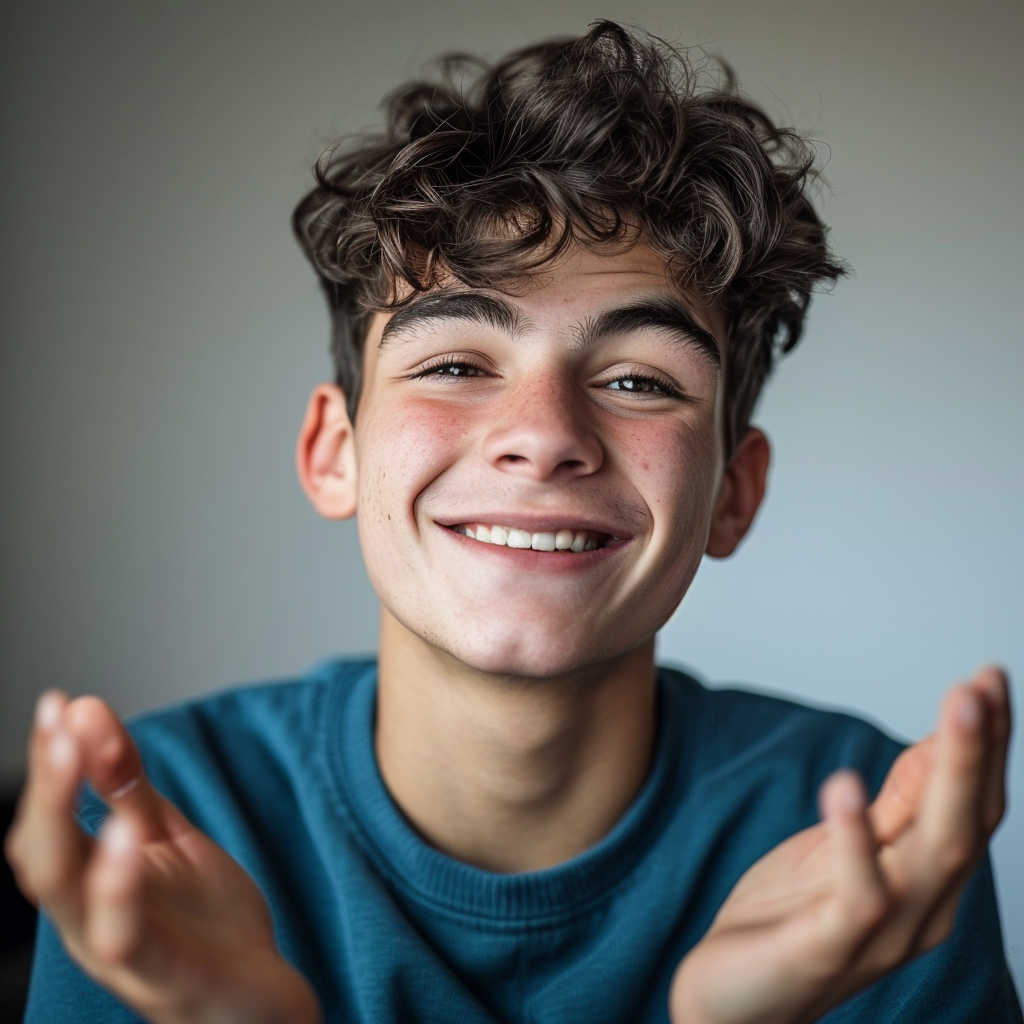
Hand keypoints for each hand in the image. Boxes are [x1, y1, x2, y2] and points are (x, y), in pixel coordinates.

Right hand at [4, 692, 321, 1023]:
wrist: (264, 997)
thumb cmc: (205, 919)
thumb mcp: (168, 837)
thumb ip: (128, 784)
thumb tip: (86, 709)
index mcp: (87, 883)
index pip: (47, 819)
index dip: (46, 761)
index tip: (56, 701)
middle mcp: (87, 920)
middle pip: (40, 854)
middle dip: (44, 785)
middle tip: (57, 722)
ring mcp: (120, 954)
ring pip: (64, 896)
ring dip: (61, 823)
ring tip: (72, 754)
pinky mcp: (165, 978)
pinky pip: (126, 936)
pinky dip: (117, 887)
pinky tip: (124, 835)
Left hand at [669, 666, 1010, 1023]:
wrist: (734, 1004)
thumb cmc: (792, 917)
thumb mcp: (845, 847)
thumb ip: (896, 806)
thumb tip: (939, 741)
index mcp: (926, 882)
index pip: (972, 807)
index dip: (986, 745)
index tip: (989, 678)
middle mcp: (922, 911)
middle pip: (966, 824)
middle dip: (980, 750)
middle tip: (985, 683)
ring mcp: (881, 935)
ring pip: (933, 853)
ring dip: (949, 779)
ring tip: (957, 709)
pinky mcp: (827, 948)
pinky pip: (858, 895)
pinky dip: (855, 838)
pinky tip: (845, 784)